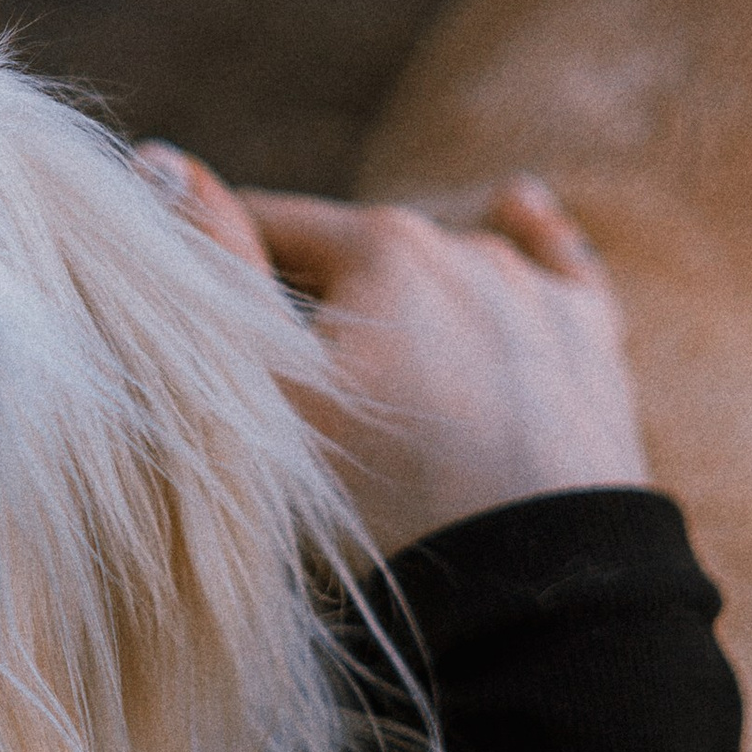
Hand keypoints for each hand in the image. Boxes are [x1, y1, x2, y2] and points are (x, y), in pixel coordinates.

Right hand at [135, 151, 650, 557]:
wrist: (530, 593)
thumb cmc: (383, 498)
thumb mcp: (270, 392)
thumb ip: (215, 267)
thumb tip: (159, 159)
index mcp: (383, 244)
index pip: (275, 227)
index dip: (227, 265)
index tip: (195, 308)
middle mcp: (467, 246)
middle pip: (355, 256)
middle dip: (315, 296)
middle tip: (287, 375)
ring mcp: (538, 293)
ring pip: (441, 274)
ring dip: (400, 302)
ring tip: (374, 365)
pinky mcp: (592, 342)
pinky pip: (559, 268)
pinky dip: (536, 240)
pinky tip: (517, 204)